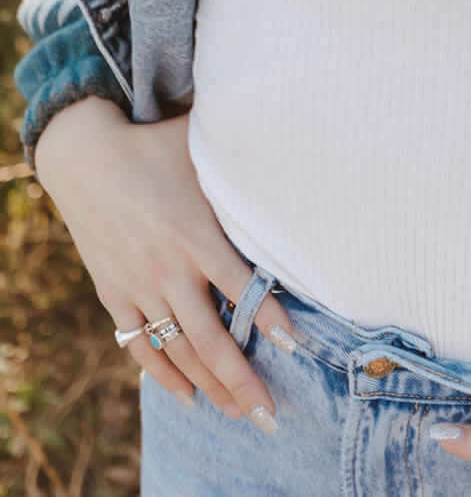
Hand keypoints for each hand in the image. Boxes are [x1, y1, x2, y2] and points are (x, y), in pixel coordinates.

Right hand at [33, 98, 298, 428]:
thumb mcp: (200, 149)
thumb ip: (240, 163)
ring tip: (239, 411)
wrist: (84, 156)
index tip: (296, 346)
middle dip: (242, 380)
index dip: (269, 317)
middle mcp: (167, 268)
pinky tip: (187, 394)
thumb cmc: (153, 146)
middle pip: (210, 339)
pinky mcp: (113, 293)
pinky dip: (162, 374)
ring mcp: (137, 285)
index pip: (239, 287)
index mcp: (195, 233)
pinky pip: (139, 344)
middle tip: (269, 414)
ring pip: (178, 351)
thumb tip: (289, 146)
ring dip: (210, 385)